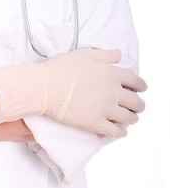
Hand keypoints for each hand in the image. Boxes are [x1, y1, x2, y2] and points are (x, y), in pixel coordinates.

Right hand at [0, 49, 146, 137]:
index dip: (141, 85)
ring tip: (130, 118)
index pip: (135, 80)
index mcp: (110, 72)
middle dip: (139, 104)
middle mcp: (111, 91)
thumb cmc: (60, 68)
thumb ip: (104, 54)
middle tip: (138, 106)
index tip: (141, 88)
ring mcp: (104, 109)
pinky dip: (121, 132)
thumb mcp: (84, 54)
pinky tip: (121, 131)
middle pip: (135, 101)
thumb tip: (119, 54)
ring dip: (132, 118)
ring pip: (129, 118)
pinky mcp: (95, 123)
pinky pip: (115, 132)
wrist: (45, 86)